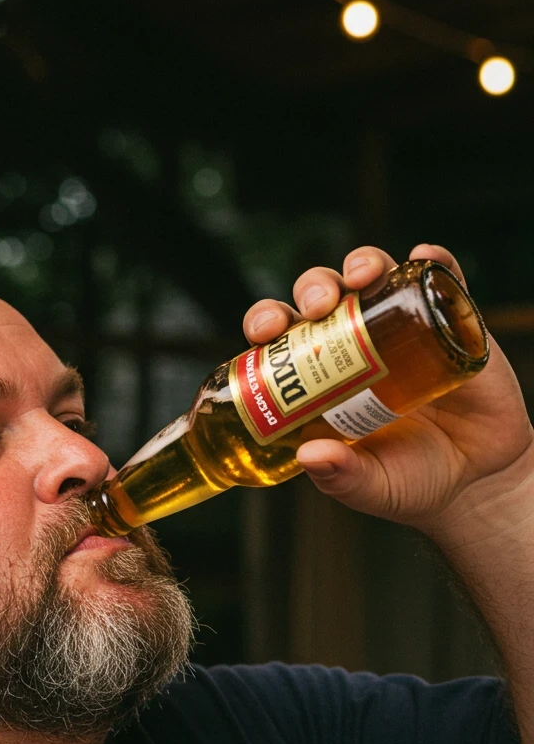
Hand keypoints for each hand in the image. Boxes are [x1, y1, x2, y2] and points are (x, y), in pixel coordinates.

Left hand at [242, 243, 533, 536]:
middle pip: (323, 295)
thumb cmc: (412, 479)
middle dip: (312, 289)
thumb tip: (310, 455)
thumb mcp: (373, 487)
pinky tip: (423, 256)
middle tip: (316, 307)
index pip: (283, 334)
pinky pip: (442, 278)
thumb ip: (342, 477)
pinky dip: (432, 261)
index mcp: (320, 373)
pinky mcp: (454, 321)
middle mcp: (356, 339)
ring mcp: (404, 325)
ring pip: (374, 276)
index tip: (263, 332)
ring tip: (361, 278)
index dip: (267, 322)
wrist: (478, 480)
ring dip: (362, 263)